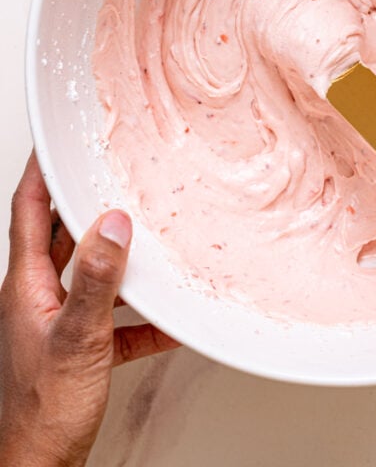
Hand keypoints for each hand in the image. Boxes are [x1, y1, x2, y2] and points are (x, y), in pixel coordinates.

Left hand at [0, 152, 178, 466]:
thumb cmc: (41, 415)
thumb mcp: (77, 339)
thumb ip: (98, 280)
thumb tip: (113, 225)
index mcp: (26, 285)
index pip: (28, 209)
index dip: (40, 171)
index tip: (55, 141)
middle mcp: (35, 297)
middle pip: (59, 235)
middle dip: (84, 205)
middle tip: (109, 177)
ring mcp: (55, 323)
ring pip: (88, 274)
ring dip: (117, 257)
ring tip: (147, 238)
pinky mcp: (77, 350)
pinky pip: (112, 319)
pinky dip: (140, 315)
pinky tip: (168, 320)